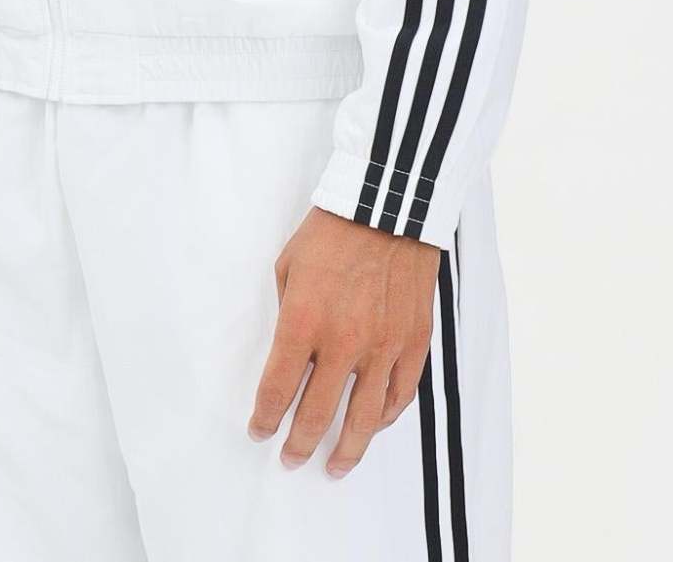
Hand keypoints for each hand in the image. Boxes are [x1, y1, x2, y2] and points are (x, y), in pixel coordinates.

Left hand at [247, 205, 439, 477]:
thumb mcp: (289, 265)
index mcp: (303, 322)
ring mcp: (383, 347)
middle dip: (298, 443)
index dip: (265, 418)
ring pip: (364, 418)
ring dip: (347, 450)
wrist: (388, 206)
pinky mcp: (413, 342)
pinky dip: (386, 417)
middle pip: (318, 414)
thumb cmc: (331, 231)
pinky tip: (374, 426)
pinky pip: (400, 394)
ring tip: (335, 467)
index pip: (278, 389)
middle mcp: (343, 344)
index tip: (259, 431)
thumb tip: (290, 351)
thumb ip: (287, 312)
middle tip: (290, 459)